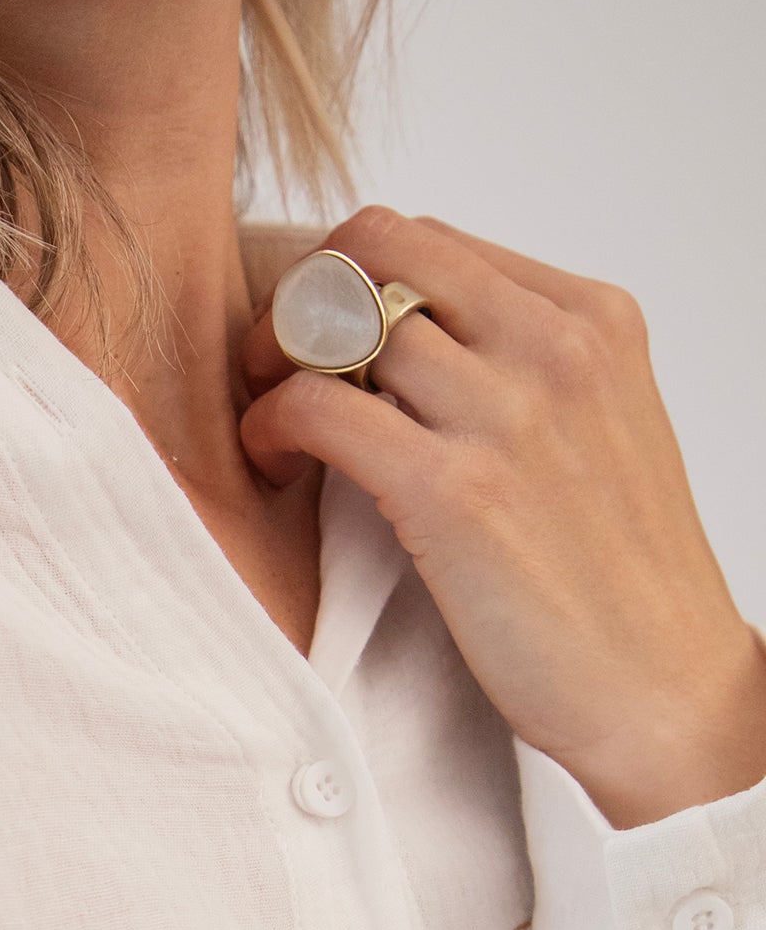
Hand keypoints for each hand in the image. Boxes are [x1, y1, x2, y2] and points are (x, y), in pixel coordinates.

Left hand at [237, 208, 765, 827]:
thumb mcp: (594, 428)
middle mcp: (555, 345)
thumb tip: (404, 332)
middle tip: (276, 362)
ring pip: (336, 320)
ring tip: (275, 427)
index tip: (324, 338)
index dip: (353, 278)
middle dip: (303, 295)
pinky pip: (315, 405)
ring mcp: (508, 412)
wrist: (659, 690)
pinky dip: (270, 423)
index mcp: (592, 318)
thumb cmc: (614, 577)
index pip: (430, 239)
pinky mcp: (454, 490)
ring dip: (273, 362)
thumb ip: (518, 364)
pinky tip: (274, 460)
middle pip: (375, 250)